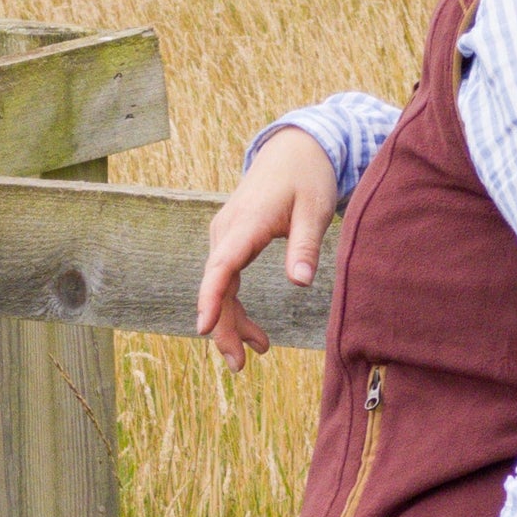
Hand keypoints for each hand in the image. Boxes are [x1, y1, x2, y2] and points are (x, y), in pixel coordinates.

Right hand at [194, 127, 338, 369]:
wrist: (294, 150)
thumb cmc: (307, 178)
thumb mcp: (314, 210)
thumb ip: (305, 247)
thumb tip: (299, 284)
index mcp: (245, 225)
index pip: (220, 268)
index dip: (210, 300)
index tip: (202, 328)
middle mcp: (226, 231)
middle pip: (215, 286)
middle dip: (222, 327)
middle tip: (239, 365)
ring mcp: (225, 236)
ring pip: (219, 287)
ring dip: (231, 322)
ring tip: (256, 355)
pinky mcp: (232, 241)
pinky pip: (226, 279)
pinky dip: (236, 306)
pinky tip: (256, 333)